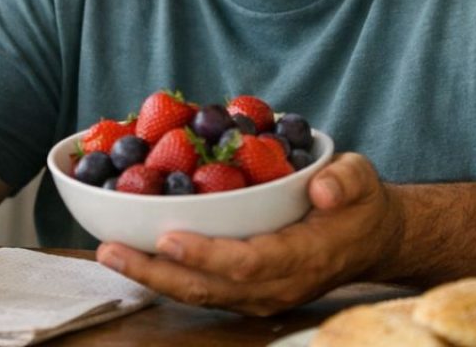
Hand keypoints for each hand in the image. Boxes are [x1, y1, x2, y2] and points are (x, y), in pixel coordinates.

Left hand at [95, 153, 403, 314]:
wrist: (367, 238)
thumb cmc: (357, 204)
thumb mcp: (360, 180)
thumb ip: (345, 182)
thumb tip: (323, 190)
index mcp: (303, 258)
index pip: (248, 263)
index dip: (206, 254)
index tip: (168, 237)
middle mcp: (276, 286)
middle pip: (209, 288)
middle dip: (156, 272)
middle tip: (111, 250)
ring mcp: (258, 295)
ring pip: (197, 294)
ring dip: (150, 276)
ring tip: (108, 252)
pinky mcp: (243, 291)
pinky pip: (199, 288)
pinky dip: (163, 274)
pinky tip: (132, 253)